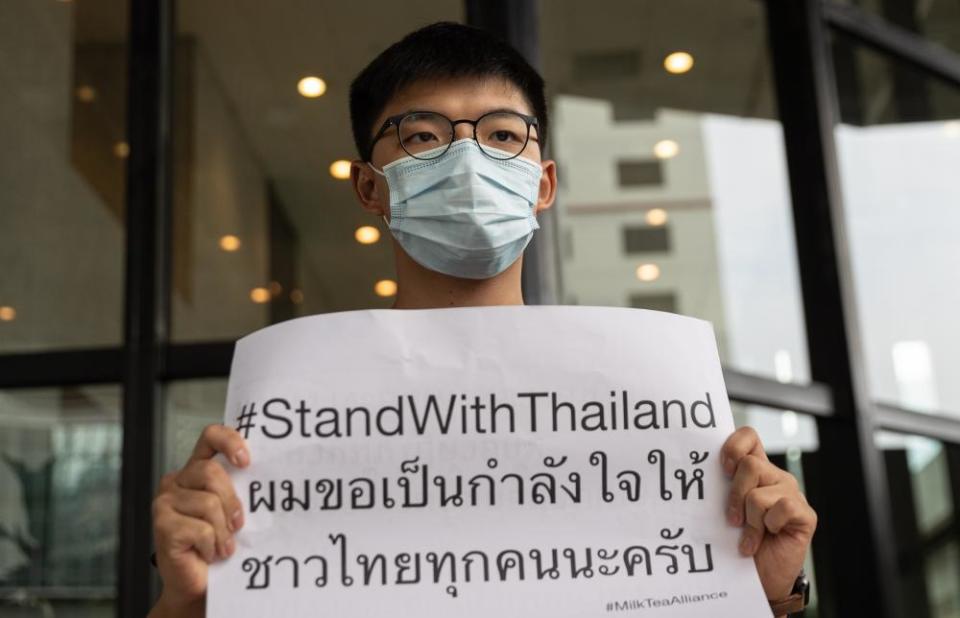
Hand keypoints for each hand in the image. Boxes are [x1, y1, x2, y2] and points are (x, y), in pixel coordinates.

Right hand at [151, 424, 248, 612]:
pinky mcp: (162, 525)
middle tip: (239, 525)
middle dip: (232, 502)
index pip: (211, 436)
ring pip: (209, 503)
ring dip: (223, 531)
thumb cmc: (220, 543)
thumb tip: (270, 475)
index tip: (247, 460)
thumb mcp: (233, 510)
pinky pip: (201, 529)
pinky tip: (210, 553)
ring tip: (224, 546)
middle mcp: (177, 480)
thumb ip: (240, 489)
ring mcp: (165, 501)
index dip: (230, 441)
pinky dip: (212, 545)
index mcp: (197, 469)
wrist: (199, 583)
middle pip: (212, 473)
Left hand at [721, 426, 816, 601]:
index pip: (749, 437)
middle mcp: (774, 477)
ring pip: (759, 492)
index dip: (733, 446)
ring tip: (749, 535)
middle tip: (732, 519)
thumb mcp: (721, 511)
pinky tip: (766, 539)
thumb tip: (695, 474)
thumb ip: (718, 489)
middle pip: (750, 464)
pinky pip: (781, 508)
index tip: (723, 469)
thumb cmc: (735, 543)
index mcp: (755, 470)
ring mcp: (792, 494)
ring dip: (750, 519)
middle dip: (735, 495)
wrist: (757, 579)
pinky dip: (768, 528)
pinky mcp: (805, 514)